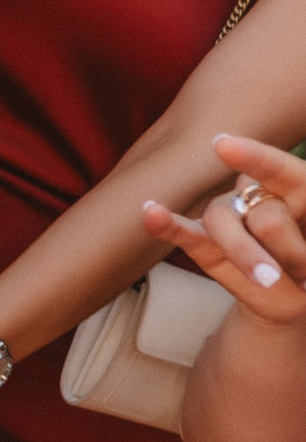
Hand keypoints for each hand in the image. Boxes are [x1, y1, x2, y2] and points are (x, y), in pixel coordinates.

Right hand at [142, 134, 305, 325]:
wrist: (300, 296)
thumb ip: (296, 245)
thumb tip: (261, 230)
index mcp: (296, 187)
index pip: (277, 168)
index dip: (253, 158)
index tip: (222, 145)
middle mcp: (258, 195)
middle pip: (263, 213)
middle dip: (290, 249)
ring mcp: (230, 218)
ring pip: (222, 223)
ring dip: (248, 255)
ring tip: (270, 281)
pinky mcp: (206, 245)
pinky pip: (186, 233)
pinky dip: (167, 224)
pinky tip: (151, 214)